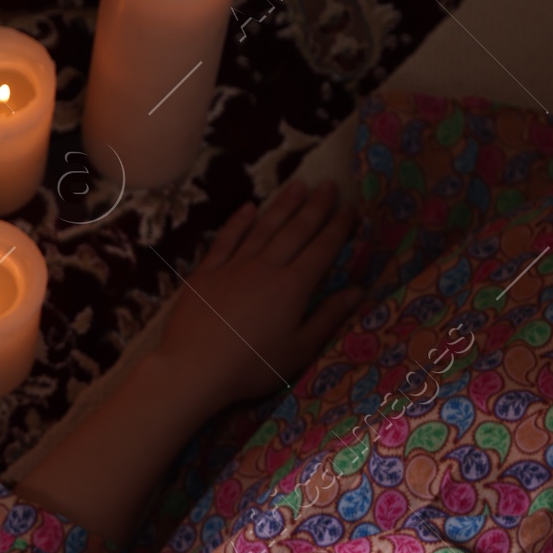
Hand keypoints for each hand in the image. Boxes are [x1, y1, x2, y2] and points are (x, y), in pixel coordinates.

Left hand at [161, 177, 361, 421]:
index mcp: (292, 287)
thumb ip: (328, 318)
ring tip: (298, 185)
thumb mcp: (297, 350)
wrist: (193, 368)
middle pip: (296, 230)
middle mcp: (266, 267)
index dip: (339, 228)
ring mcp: (234, 266)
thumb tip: (358, 291)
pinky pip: (226, 239)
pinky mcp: (206, 273)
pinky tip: (248, 208)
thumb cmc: (250, 367)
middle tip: (329, 184)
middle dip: (315, 206)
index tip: (351, 209)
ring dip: (283, 205)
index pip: (322, 249)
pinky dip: (239, 222)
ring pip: (264, 228)